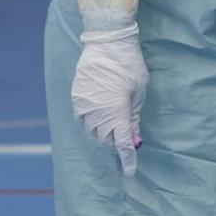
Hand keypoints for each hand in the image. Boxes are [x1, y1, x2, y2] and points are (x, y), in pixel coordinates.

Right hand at [72, 23, 147, 175]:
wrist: (106, 43)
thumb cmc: (128, 65)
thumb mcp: (139, 91)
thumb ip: (134, 117)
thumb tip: (134, 138)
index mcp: (117, 113)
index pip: (123, 144)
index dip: (127, 159)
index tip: (129, 172)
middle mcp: (98, 114)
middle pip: (107, 140)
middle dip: (117, 142)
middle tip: (128, 137)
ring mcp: (84, 106)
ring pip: (93, 131)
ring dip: (105, 132)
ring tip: (115, 121)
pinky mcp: (76, 98)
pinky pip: (83, 118)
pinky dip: (93, 121)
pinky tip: (101, 114)